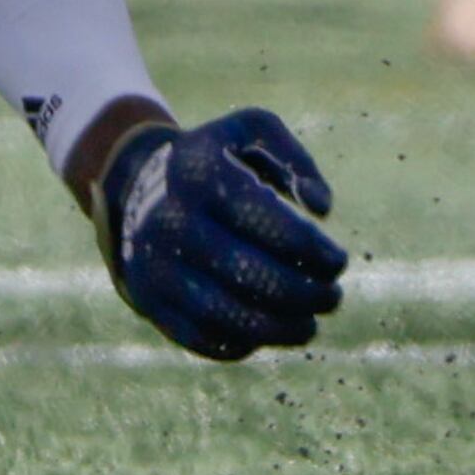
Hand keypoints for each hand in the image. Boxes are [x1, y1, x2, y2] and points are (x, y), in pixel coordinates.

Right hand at [91, 109, 346, 359]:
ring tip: (309, 325)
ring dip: (279, 328)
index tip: (339, 262)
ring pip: (225, 316)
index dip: (312, 250)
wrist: (135, 187)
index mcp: (200, 173)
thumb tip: (321, 208)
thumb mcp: (251, 132)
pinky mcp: (149, 301)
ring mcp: (155, 266)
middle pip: (249, 275)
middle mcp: (171, 221)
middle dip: (304, 294)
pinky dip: (241, 343)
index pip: (268, 222)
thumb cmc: (215, 160)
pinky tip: (267, 333)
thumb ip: (296, 159)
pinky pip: (200, 336)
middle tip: (332, 297)